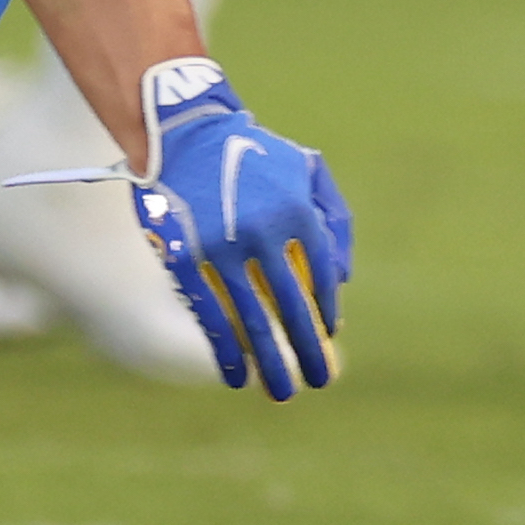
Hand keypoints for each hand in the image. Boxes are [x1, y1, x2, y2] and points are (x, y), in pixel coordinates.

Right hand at [126, 57, 349, 399]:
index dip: (325, 313)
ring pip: (250, 320)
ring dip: (268, 363)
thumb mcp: (308, 170)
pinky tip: (236, 374)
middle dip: (306, 352)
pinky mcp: (184, 258)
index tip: (326, 338)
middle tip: (318, 383)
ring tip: (281, 392)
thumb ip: (336, 220)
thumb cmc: (253, 154)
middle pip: (291, 309)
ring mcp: (220, 248)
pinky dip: (224, 350)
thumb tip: (341, 281)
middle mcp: (263, 232)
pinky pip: (208, 313)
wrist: (183, 132)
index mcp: (298, 212)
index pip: (321, 279)